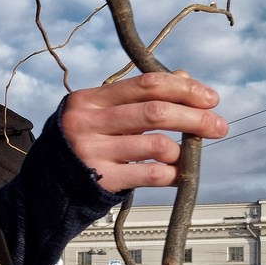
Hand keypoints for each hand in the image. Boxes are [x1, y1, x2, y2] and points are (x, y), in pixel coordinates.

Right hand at [61, 71, 226, 194]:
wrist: (46, 185)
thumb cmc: (82, 143)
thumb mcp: (101, 113)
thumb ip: (139, 96)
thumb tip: (185, 79)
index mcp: (90, 99)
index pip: (146, 84)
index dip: (183, 89)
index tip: (209, 98)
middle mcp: (89, 122)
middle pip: (156, 112)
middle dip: (195, 118)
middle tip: (219, 126)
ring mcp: (93, 152)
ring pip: (157, 144)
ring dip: (181, 150)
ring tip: (186, 154)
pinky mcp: (101, 180)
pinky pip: (151, 174)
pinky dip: (172, 173)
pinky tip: (177, 173)